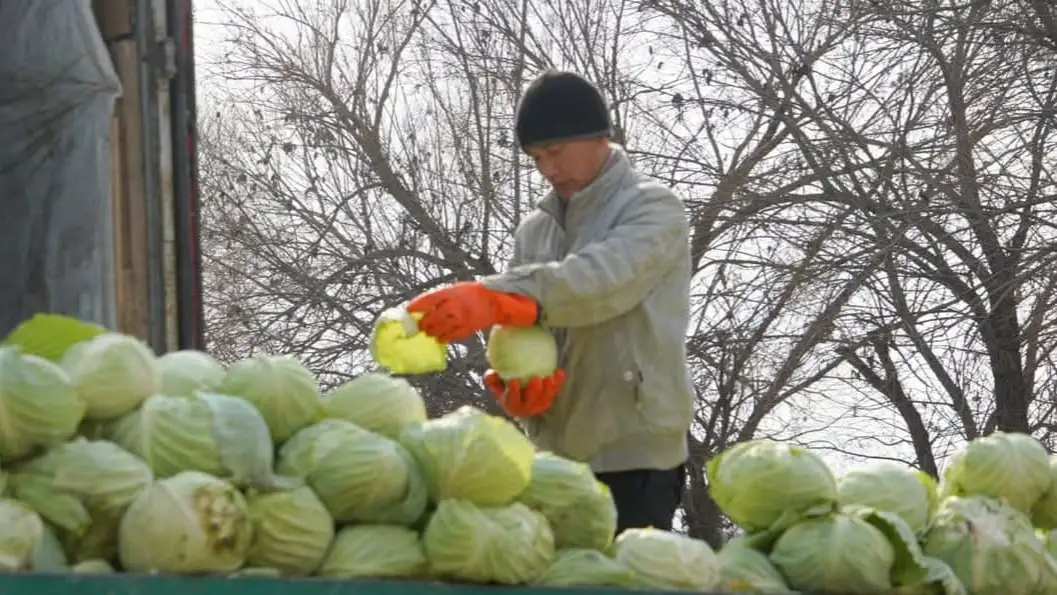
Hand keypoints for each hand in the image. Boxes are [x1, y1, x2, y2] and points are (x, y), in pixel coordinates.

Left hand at [407, 282, 537, 343]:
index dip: (416, 306)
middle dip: (423, 323)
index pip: (428, 300)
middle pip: (431, 318)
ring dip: (431, 332)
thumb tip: (421, 307)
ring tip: (428, 332)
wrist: (494, 301)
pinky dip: (443, 338)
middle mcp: (454, 306)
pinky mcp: (466, 329)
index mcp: (450, 293)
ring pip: (439, 329)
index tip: (408, 311)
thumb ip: (440, 297)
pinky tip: (439, 338)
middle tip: (419, 326)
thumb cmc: (471, 293)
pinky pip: (450, 336)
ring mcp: (461, 319)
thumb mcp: (455, 288)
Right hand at [483, 368, 565, 416]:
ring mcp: (539, 405)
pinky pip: (555, 391)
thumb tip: (490, 374)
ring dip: (548, 388)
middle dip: (534, 391)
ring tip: (549, 377)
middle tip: (535, 378)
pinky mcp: (549, 399)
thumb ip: (492, 380)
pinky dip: (558, 382)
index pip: (512, 400)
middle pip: (531, 401)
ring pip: (545, 398)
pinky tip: (560, 371)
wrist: (521, 396)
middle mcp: (527, 408)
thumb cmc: (506, 389)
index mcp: (512, 405)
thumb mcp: (496, 386)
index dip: (513, 391)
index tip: (513, 380)